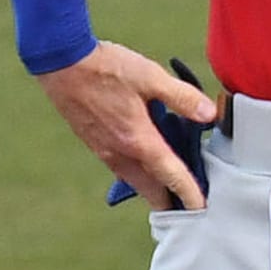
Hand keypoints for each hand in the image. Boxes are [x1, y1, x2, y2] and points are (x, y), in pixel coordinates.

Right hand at [38, 41, 217, 208]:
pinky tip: (146, 161)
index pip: (170, 175)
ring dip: (153, 188)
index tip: (201, 208)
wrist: (60, 62)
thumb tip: (210, 115)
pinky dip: (138, 173)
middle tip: (189, 206)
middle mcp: (119, 152)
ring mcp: (103, 150)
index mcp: (137, 140)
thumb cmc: (106, 68)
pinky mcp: (94, 142)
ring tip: (172, 188)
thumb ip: (182, 97)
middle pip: (150, 189)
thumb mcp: (151, 77)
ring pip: (134, 180)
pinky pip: (121, 168)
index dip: (188, 193)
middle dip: (170, 201)